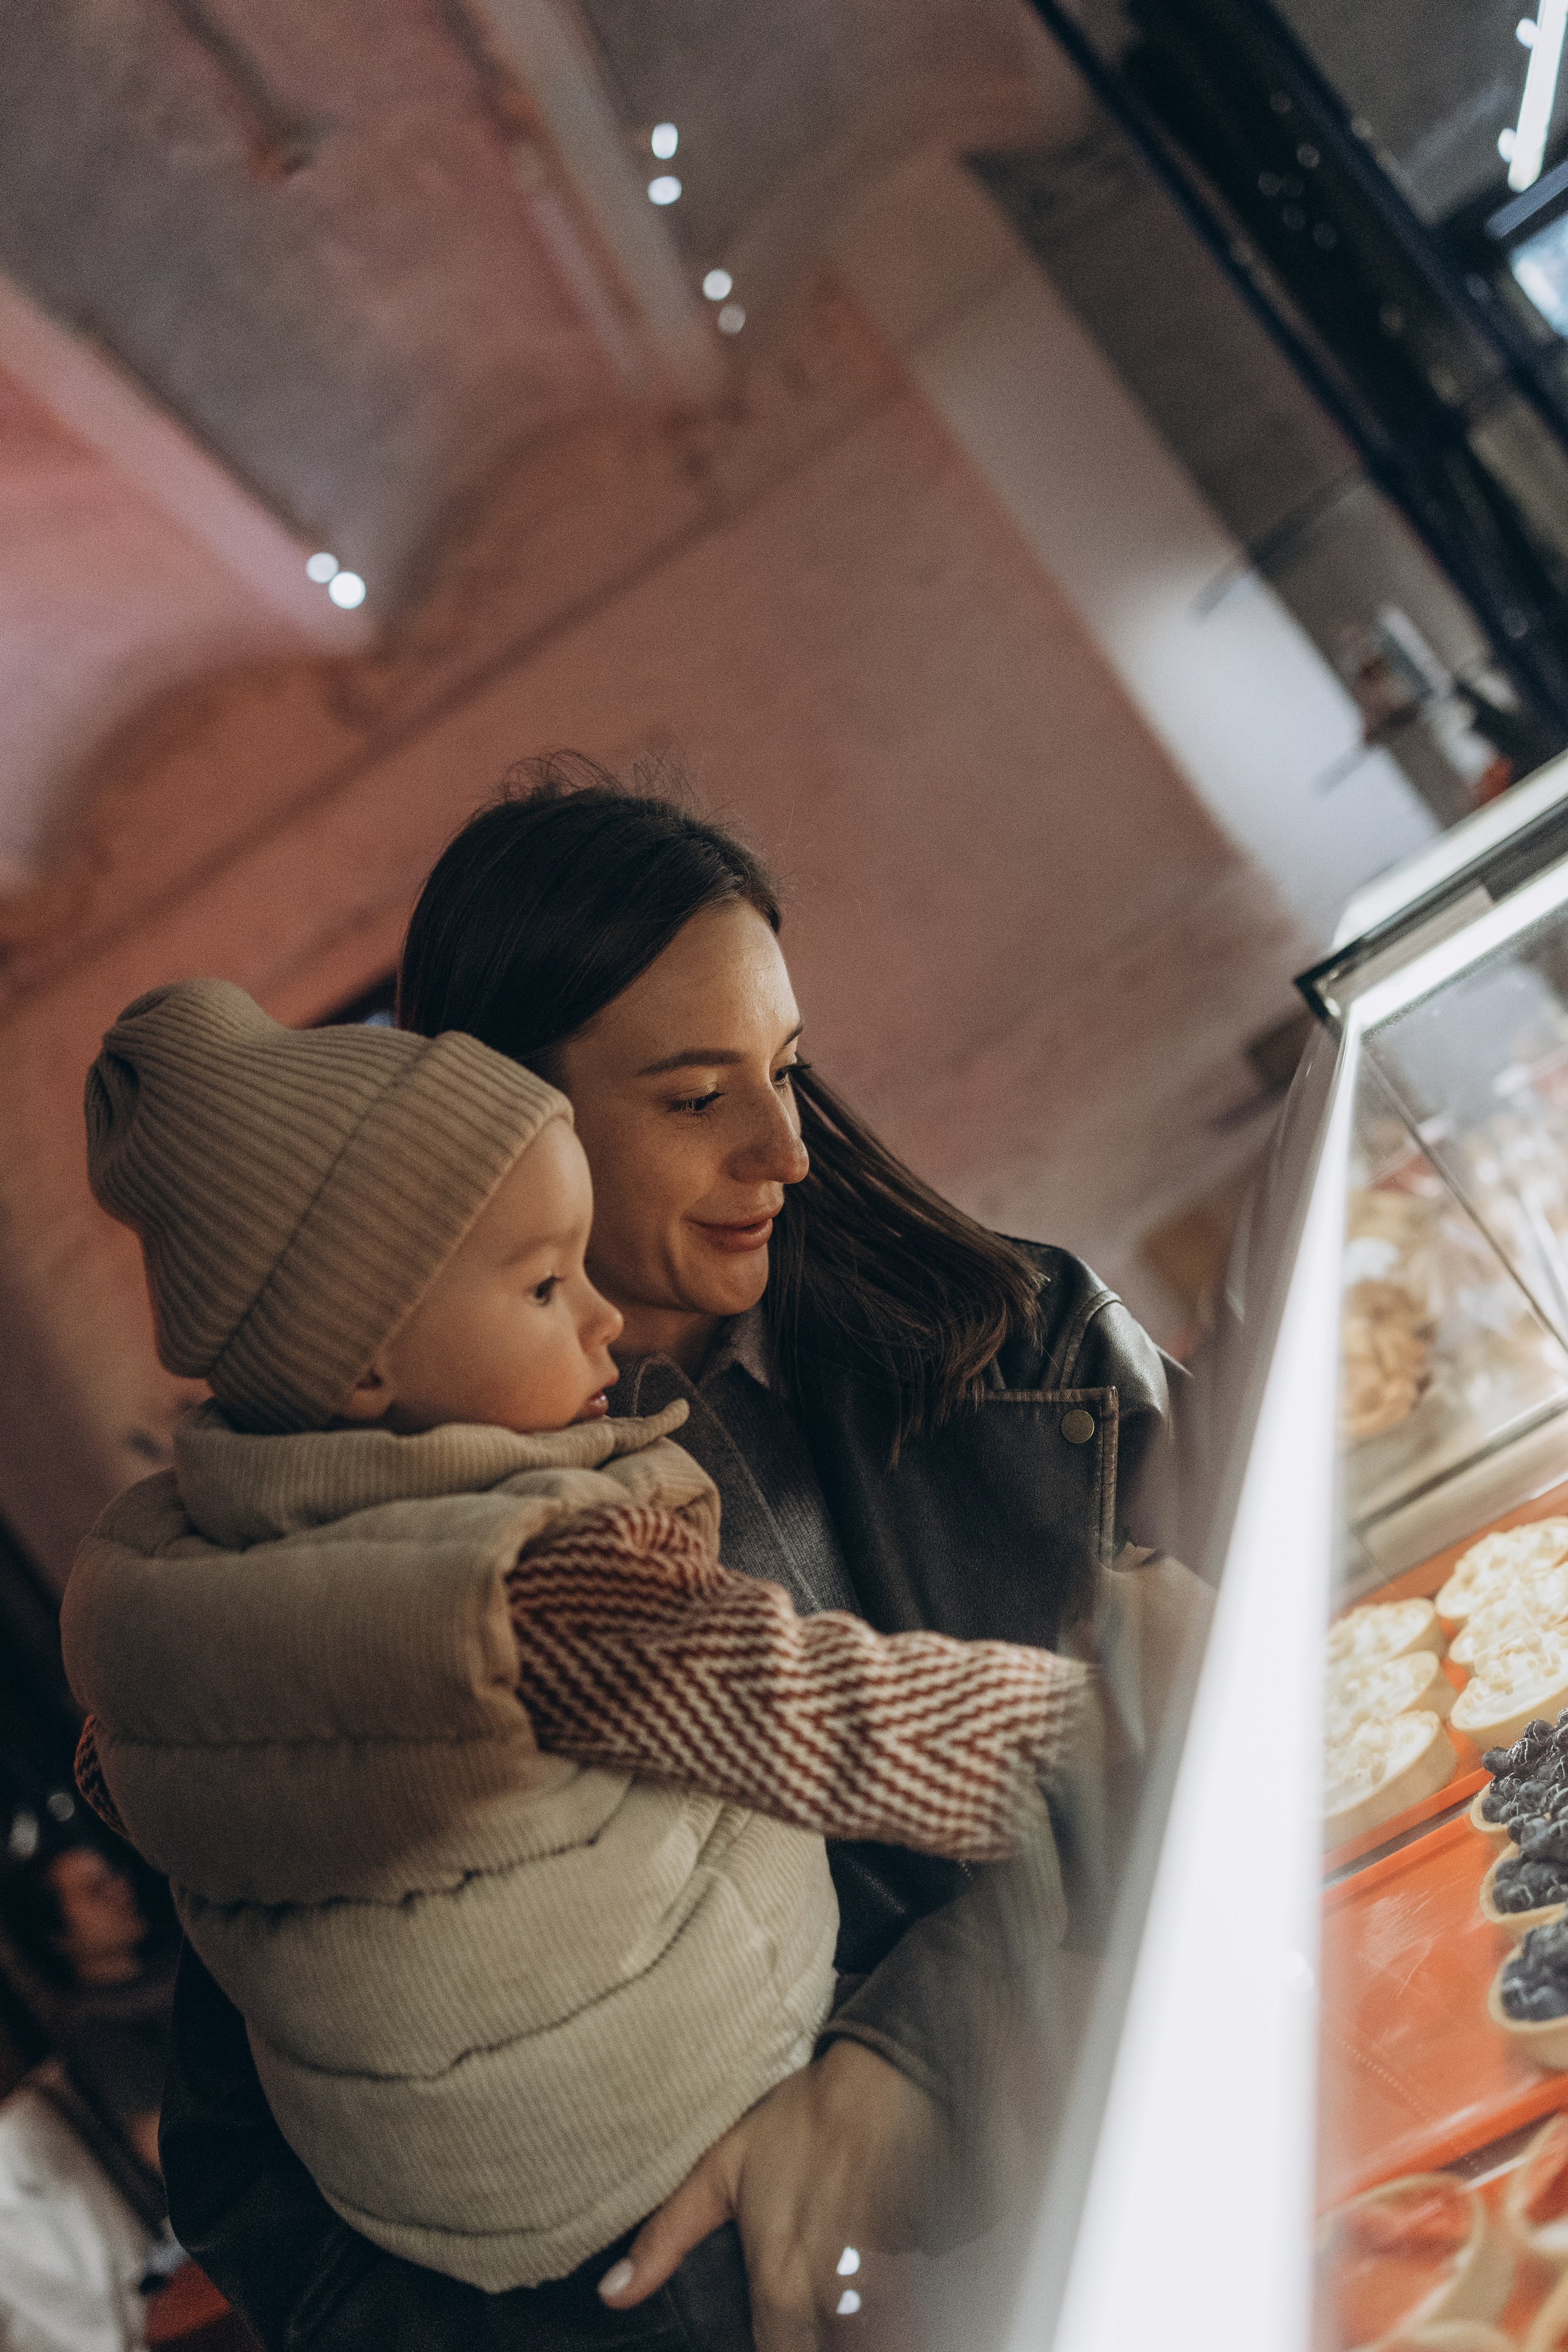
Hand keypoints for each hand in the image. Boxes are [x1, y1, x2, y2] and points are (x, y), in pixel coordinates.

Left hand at [599, 2040, 945, 2349]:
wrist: (875, 2082)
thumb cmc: (796, 2123)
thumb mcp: (717, 2170)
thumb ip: (665, 2239)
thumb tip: (612, 2294)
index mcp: (779, 2286)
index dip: (767, 2351)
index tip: (762, 2333)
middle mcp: (827, 2299)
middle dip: (806, 2343)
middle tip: (786, 2319)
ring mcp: (872, 2287)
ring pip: (861, 2342)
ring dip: (842, 2334)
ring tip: (826, 2317)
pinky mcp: (904, 2267)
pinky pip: (895, 2318)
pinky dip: (878, 2321)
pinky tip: (862, 2311)